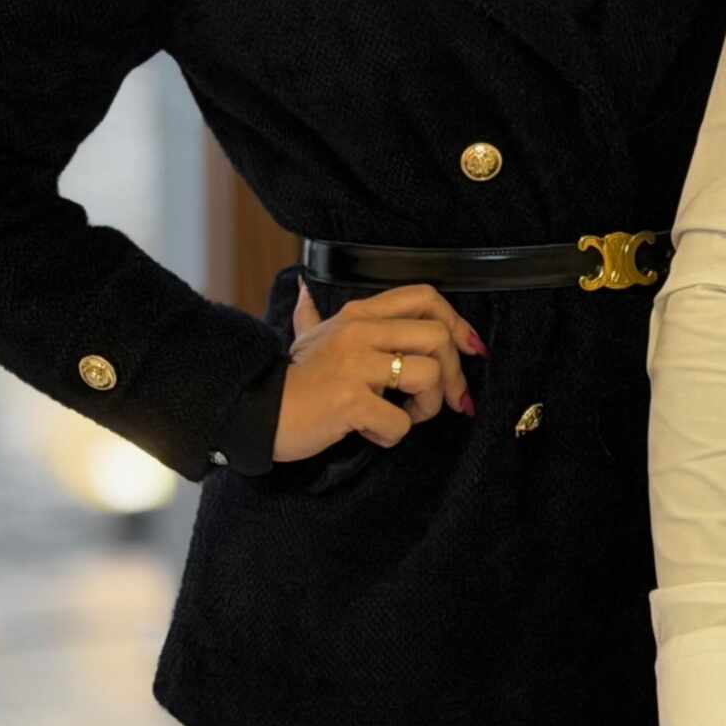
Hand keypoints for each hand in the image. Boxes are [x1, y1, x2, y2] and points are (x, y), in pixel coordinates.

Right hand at [273, 280, 483, 462]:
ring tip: (403, 417)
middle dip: (454, 375)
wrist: (254, 412)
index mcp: (358, 314)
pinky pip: (400, 422)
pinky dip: (392, 435)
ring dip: (427, 407)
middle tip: (447, 402)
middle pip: (438, 336)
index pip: (425, 296)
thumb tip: (304, 290)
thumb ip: (311, 315)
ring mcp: (355, 365)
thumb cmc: (290, 379)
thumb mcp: (305, 339)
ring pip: (428, 375)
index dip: (458, 322)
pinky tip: (370, 433)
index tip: (470, 350)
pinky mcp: (349, 401)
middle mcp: (360, 331)